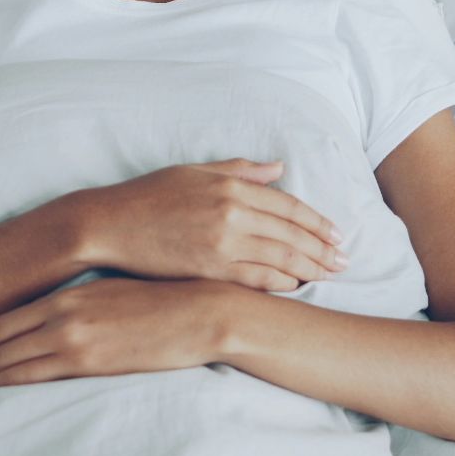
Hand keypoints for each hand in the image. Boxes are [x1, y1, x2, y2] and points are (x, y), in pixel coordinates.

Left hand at [0, 277, 224, 396]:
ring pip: (9, 362)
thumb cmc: (164, 304)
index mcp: (67, 294)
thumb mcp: (113, 295)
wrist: (199, 311)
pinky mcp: (88, 361)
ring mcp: (73, 337)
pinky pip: (33, 377)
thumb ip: (82, 307)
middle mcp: (62, 313)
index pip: (7, 318)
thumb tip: (60, 321)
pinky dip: (4, 387)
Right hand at [69, 157, 348, 291]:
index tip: (336, 234)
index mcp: (230, 185)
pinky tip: (296, 288)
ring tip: (330, 275)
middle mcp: (232, 212)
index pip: (288, 205)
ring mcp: (222, 242)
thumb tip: (278, 168)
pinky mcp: (209, 268)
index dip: (316, 221)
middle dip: (323, 247)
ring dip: (310, 267)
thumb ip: (240, 170)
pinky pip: (256, 278)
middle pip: (291, 233)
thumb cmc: (149, 195)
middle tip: (345, 260)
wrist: (109, 224)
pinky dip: (281, 283)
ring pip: (280, 257)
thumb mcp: (195, 172)